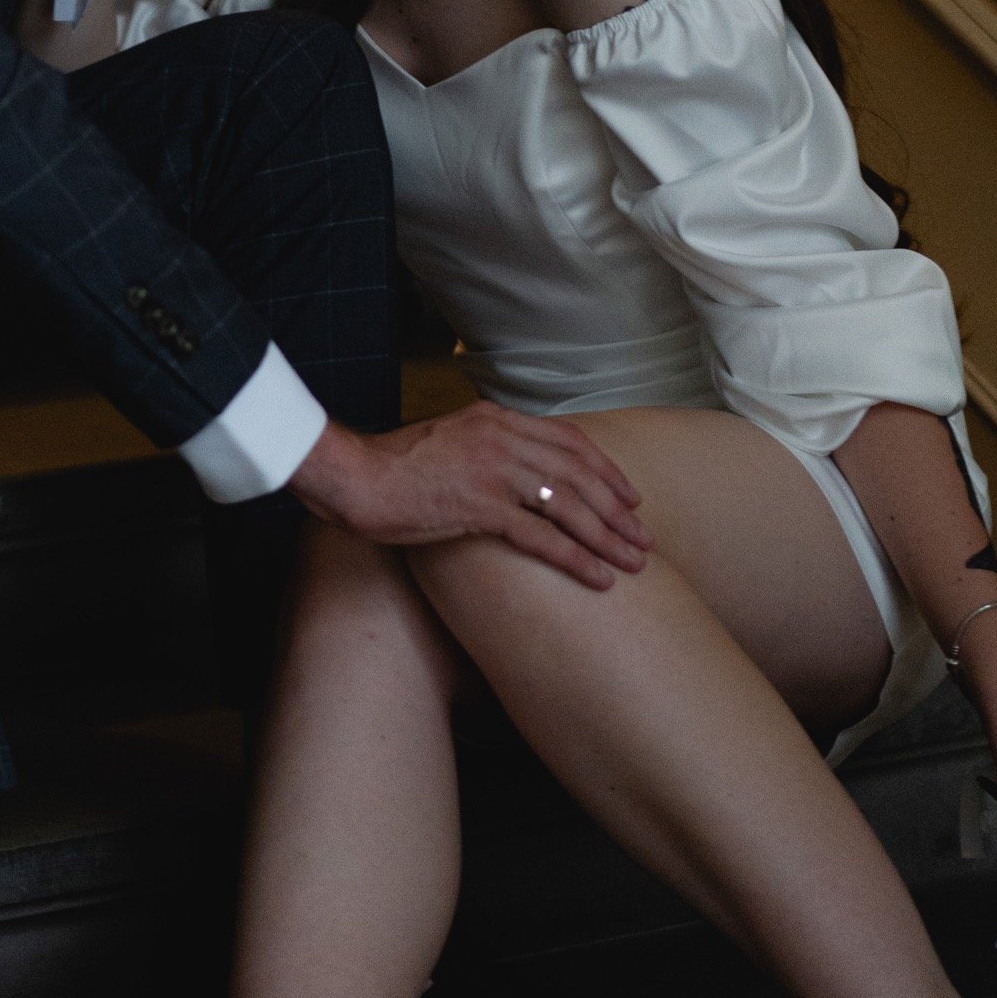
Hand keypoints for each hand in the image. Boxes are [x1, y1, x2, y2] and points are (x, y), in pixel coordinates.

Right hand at [292, 403, 651, 588]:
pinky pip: (543, 536)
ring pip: (570, 504)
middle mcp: (503, 439)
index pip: (569, 441)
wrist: (353, 475)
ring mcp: (494, 471)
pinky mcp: (480, 506)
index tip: (630, 497)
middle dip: (617, 509)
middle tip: (643, 538)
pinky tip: (598, 578)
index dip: (606, 470)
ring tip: (634, 562)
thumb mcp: (448, 441)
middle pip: (579, 474)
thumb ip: (485, 449)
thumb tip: (513, 474)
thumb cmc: (392, 465)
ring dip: (608, 536)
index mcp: (496, 419)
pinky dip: (576, 558)